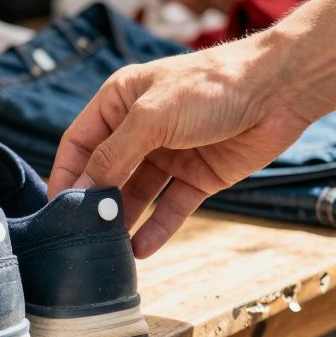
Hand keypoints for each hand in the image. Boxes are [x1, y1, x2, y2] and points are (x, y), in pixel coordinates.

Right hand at [49, 35, 319, 257]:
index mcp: (120, 101)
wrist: (279, 90)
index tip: (55, 209)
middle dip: (95, 203)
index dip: (66, 174)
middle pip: (106, 172)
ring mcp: (171, 153)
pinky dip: (157, 228)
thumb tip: (82, 190)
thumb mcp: (152, 117)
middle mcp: (141, 128)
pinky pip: (171, 207)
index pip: (79, 143)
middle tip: (81, 236)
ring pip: (137, 195)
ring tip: (108, 250)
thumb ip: (114, 154)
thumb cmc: (212, 87)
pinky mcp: (199, 175)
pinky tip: (142, 250)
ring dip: (124, 221)